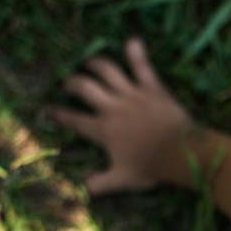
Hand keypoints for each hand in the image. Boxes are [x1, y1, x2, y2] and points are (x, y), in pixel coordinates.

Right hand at [50, 38, 192, 194]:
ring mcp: (132, 95)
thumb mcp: (123, 180)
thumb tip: (81, 190)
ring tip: (89, 62)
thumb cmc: (152, 167)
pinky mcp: (152, 88)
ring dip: (95, 63)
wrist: (182, 154)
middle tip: (69, 83)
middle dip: (72, 83)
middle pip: (84, 88)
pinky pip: (142, 66)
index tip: (48, 110)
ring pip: (107, 71)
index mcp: (103, 130)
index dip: (58, 115)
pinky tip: (133, 40)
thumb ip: (100, 184)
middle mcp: (112, 108)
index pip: (73, 120)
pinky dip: (137, 52)